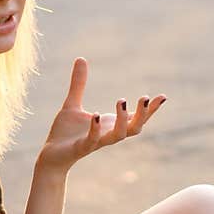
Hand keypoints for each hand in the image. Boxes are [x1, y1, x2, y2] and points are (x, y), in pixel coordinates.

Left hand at [36, 57, 167, 172]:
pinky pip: (92, 140)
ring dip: (122, 120)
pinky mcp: (81, 148)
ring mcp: (96, 142)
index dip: (150, 109)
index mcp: (109, 124)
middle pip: (134, 128)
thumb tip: (81, 58)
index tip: (162, 96)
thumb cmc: (65, 133)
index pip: (136, 118)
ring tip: (122, 100)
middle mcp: (107, 134)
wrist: (50, 155)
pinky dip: (96, 129)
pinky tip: (96, 114)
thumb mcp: (72, 104)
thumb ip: (79, 84)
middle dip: (143, 115)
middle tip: (145, 98)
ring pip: (118, 135)